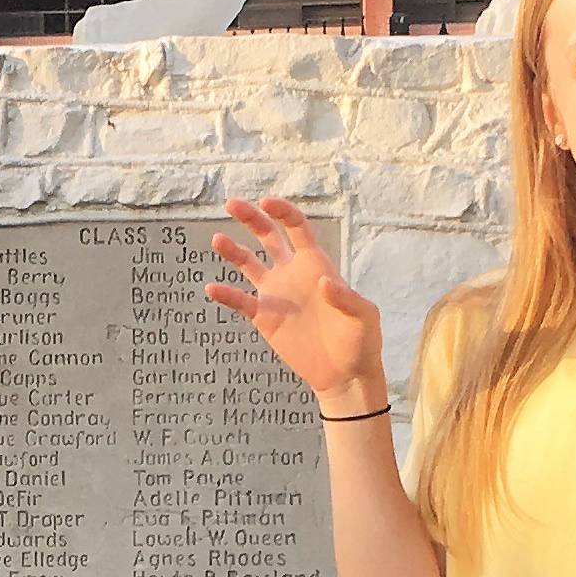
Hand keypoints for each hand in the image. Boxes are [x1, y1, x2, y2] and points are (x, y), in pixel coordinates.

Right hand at [202, 196, 383, 401]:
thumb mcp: (363, 317)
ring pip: (248, 264)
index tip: (265, 202)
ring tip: (218, 240)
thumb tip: (325, 281)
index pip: (296, 228)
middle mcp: (292, 273)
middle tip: (231, 203)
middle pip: (267, 236)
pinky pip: (240, 301)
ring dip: (233, 251)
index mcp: (316, 264)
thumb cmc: (361, 341)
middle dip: (251, 218)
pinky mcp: (264, 317)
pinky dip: (226, 295)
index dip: (281, 212)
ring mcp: (276, 294)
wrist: (345, 374)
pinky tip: (212, 289)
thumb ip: (346, 298)